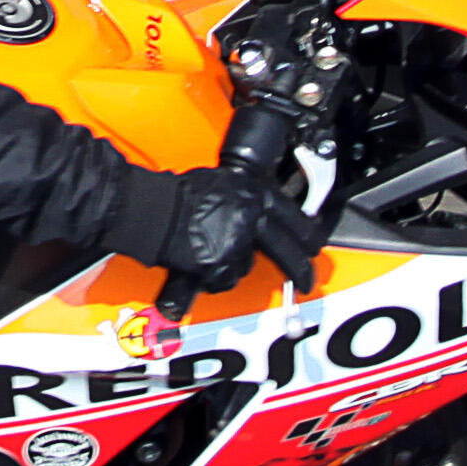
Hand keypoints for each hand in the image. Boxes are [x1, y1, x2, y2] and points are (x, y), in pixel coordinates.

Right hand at [145, 166, 323, 292]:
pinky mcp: (219, 268)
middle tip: (307, 282)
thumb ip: (244, 198)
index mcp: (254, 196)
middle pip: (286, 252)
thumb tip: (251, 210)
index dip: (308, 235)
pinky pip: (223, 279)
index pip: (294, 218)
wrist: (152, 209)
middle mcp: (251, 221)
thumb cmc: (178, 193)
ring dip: (234, 265)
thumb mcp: (223, 183)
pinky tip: (200, 262)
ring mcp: (236, 246)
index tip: (314, 245)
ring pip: (247, 267)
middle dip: (300, 270)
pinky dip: (213, 276)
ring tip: (211, 252)